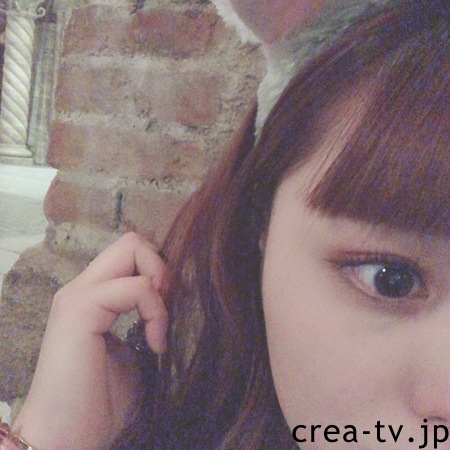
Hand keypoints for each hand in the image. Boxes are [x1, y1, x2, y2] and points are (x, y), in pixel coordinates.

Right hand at [13, 233, 168, 449]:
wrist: (68, 440)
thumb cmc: (102, 402)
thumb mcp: (134, 349)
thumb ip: (145, 319)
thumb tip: (169, 301)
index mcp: (94, 296)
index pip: (131, 253)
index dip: (158, 273)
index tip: (166, 313)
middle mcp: (84, 287)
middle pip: (133, 242)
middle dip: (161, 268)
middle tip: (165, 309)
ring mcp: (79, 295)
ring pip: (134, 248)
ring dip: (160, 285)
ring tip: (159, 328)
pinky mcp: (80, 310)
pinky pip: (137, 287)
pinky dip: (156, 312)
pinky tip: (155, 344)